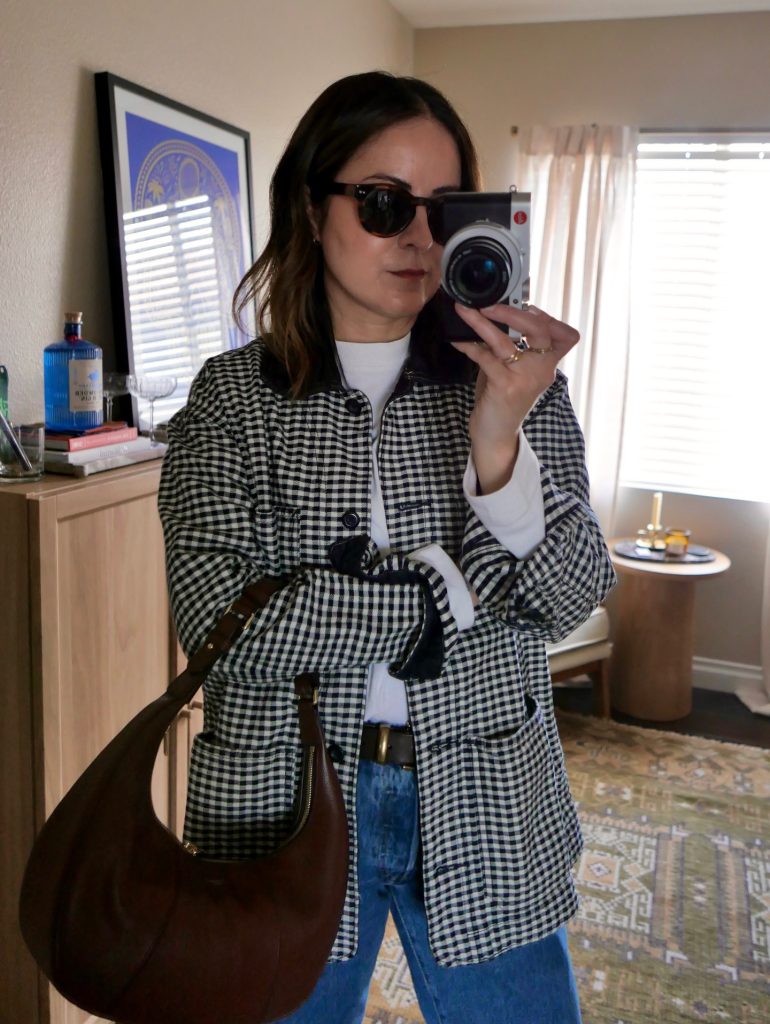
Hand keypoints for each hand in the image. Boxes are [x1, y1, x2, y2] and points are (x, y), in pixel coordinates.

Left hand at [451, 302, 579, 493]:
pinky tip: (457, 339)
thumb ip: (512, 347)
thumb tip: (493, 315)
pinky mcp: (504, 386)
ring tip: (465, 310)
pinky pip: (484, 356)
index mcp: (548, 365)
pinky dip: (469, 345)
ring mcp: (524, 378)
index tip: (529, 307)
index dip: (549, 318)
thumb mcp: (514, 370)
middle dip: (514, 311)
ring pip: (506, 340)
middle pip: (540, 330)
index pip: (566, 337)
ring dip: (482, 322)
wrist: (496, 435)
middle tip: (489, 303)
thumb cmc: (502, 400)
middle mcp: (542, 371)